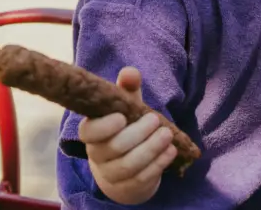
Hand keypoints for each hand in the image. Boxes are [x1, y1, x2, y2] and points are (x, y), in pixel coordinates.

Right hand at [78, 67, 177, 204]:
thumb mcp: (126, 106)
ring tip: (167, 135)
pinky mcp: (128, 187)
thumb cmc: (125, 127)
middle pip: (114, 147)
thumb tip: (130, 72)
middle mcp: (97, 155)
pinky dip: (159, 163)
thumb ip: (127, 89)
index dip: (104, 126)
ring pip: (129, 165)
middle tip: (155, 119)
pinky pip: (142, 178)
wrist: (125, 165)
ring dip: (151, 149)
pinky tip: (171, 150)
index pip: (89, 132)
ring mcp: (111, 174)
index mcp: (92, 132)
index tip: (122, 117)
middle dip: (138, 134)